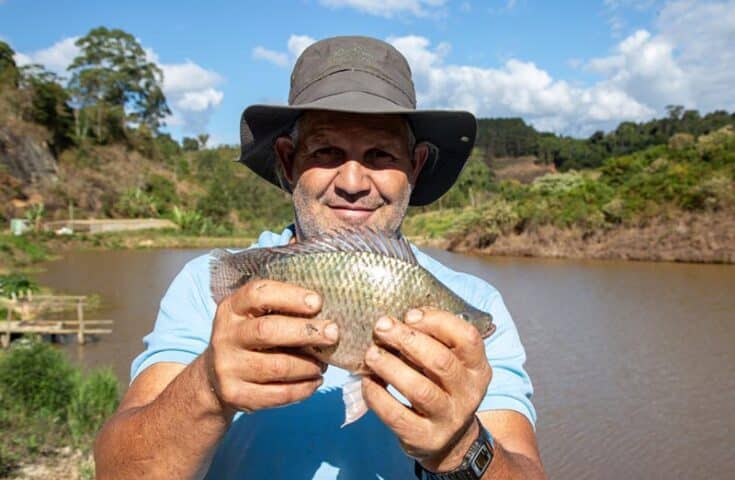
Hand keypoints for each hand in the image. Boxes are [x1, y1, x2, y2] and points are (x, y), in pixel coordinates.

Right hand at [203, 279, 338, 413]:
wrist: (215, 378)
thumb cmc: (250, 338)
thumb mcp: (254, 316)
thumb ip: (281, 309)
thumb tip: (325, 313)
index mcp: (231, 308)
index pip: (258, 294)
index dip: (290, 296)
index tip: (317, 302)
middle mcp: (225, 336)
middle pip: (268, 330)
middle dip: (306, 331)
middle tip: (333, 333)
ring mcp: (228, 367)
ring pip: (277, 366)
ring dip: (308, 365)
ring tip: (322, 363)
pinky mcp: (236, 395)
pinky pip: (278, 394)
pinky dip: (303, 388)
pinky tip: (314, 381)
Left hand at [362, 307, 491, 470]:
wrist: (450, 440)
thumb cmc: (442, 386)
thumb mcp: (449, 362)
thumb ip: (433, 339)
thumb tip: (398, 316)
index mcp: (478, 367)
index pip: (467, 337)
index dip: (437, 321)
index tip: (409, 315)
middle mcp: (469, 393)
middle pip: (440, 361)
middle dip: (407, 340)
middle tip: (381, 327)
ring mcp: (449, 418)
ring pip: (420, 389)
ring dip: (390, 367)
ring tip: (371, 354)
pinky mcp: (425, 438)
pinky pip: (397, 415)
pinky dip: (378, 395)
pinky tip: (367, 381)